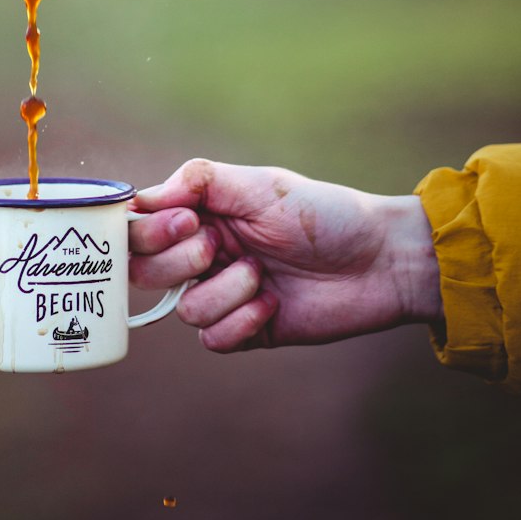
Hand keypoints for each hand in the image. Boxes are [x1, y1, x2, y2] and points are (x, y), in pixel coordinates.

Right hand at [129, 158, 442, 351]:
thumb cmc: (324, 214)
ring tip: (262, 275)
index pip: (141, 227)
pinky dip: (241, 322)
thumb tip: (140, 198)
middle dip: (180, 262)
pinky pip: (213, 340)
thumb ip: (198, 180)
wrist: (380, 261)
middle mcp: (205, 254)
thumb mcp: (260, 185)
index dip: (148, 231)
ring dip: (224, 291)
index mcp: (201, 214)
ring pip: (184, 310)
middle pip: (147, 272)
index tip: (186, 222)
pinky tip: (272, 305)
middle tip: (220, 246)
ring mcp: (224, 293)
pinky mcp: (247, 330)